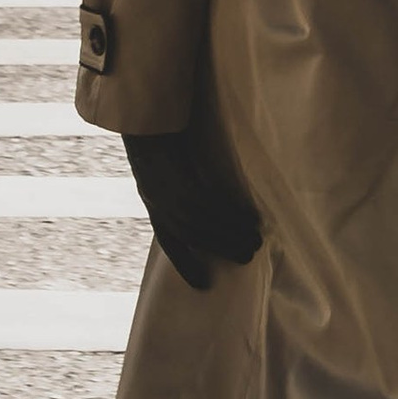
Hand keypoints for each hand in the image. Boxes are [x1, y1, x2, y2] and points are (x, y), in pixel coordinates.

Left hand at [124, 132, 261, 293]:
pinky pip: (208, 204)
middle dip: (220, 249)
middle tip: (248, 257)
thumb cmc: (157, 133)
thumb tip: (203, 198)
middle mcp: (158, 203)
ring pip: (202, 224)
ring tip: (254, 241)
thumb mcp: (161, 167)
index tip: (203, 285)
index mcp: (152, 203)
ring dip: (230, 234)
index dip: (185, 264)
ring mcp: (166, 193)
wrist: (143, 113)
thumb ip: (176, 184)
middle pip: (192, 235)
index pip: (169, 242)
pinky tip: (250, 217)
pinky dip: (231, 212)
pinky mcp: (178, 180)